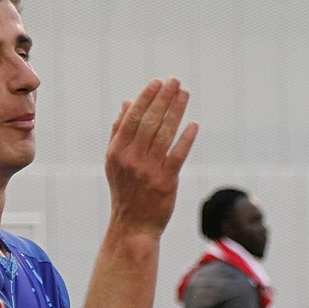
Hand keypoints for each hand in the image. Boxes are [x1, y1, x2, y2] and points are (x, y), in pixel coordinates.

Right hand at [105, 78, 198, 235]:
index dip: (146, 98)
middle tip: (175, 81)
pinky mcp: (166, 182)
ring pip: (164, 133)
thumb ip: (119, 132)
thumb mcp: (114, 162)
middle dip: (163, 98)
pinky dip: (186, 138)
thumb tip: (126, 102)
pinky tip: (193, 124)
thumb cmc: (126, 191)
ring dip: (176, 111)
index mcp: (117, 151)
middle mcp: (131, 158)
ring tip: (185, 93)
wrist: (133, 226)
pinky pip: (178, 155)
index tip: (158, 82)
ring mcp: (149, 170)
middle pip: (150, 121)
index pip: (133, 117)